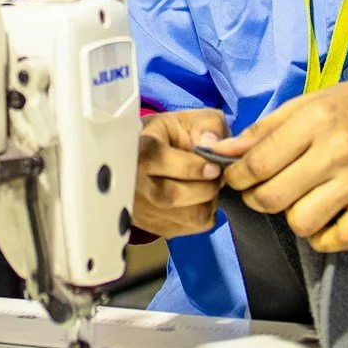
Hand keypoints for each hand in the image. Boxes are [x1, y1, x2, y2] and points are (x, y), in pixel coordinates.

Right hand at [133, 108, 229, 238]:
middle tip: (216, 175)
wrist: (147, 156)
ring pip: (185, 216)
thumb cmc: (171, 136)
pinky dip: (204, 213)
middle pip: (171, 195)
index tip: (213, 167)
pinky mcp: (151, 226)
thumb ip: (207, 126)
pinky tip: (198, 198)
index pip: (156, 159)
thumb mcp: (190, 119)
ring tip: (207, 186)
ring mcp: (139, 207)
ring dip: (208, 202)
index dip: (189, 167)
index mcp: (137, 147)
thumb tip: (212, 146)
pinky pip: (190, 227)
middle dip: (206, 187)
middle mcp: (131, 181)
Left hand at [220, 77, 347, 252]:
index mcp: (315, 122)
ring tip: (295, 198)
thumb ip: (262, 130)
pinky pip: (340, 239)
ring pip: (302, 222)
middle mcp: (337, 153)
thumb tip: (221, 153)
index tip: (234, 177)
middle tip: (260, 189)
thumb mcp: (304, 103)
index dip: (236, 176)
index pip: (259, 163)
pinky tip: (320, 217)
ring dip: (289, 216)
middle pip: (274, 197)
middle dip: (255, 198)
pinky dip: (323, 237)